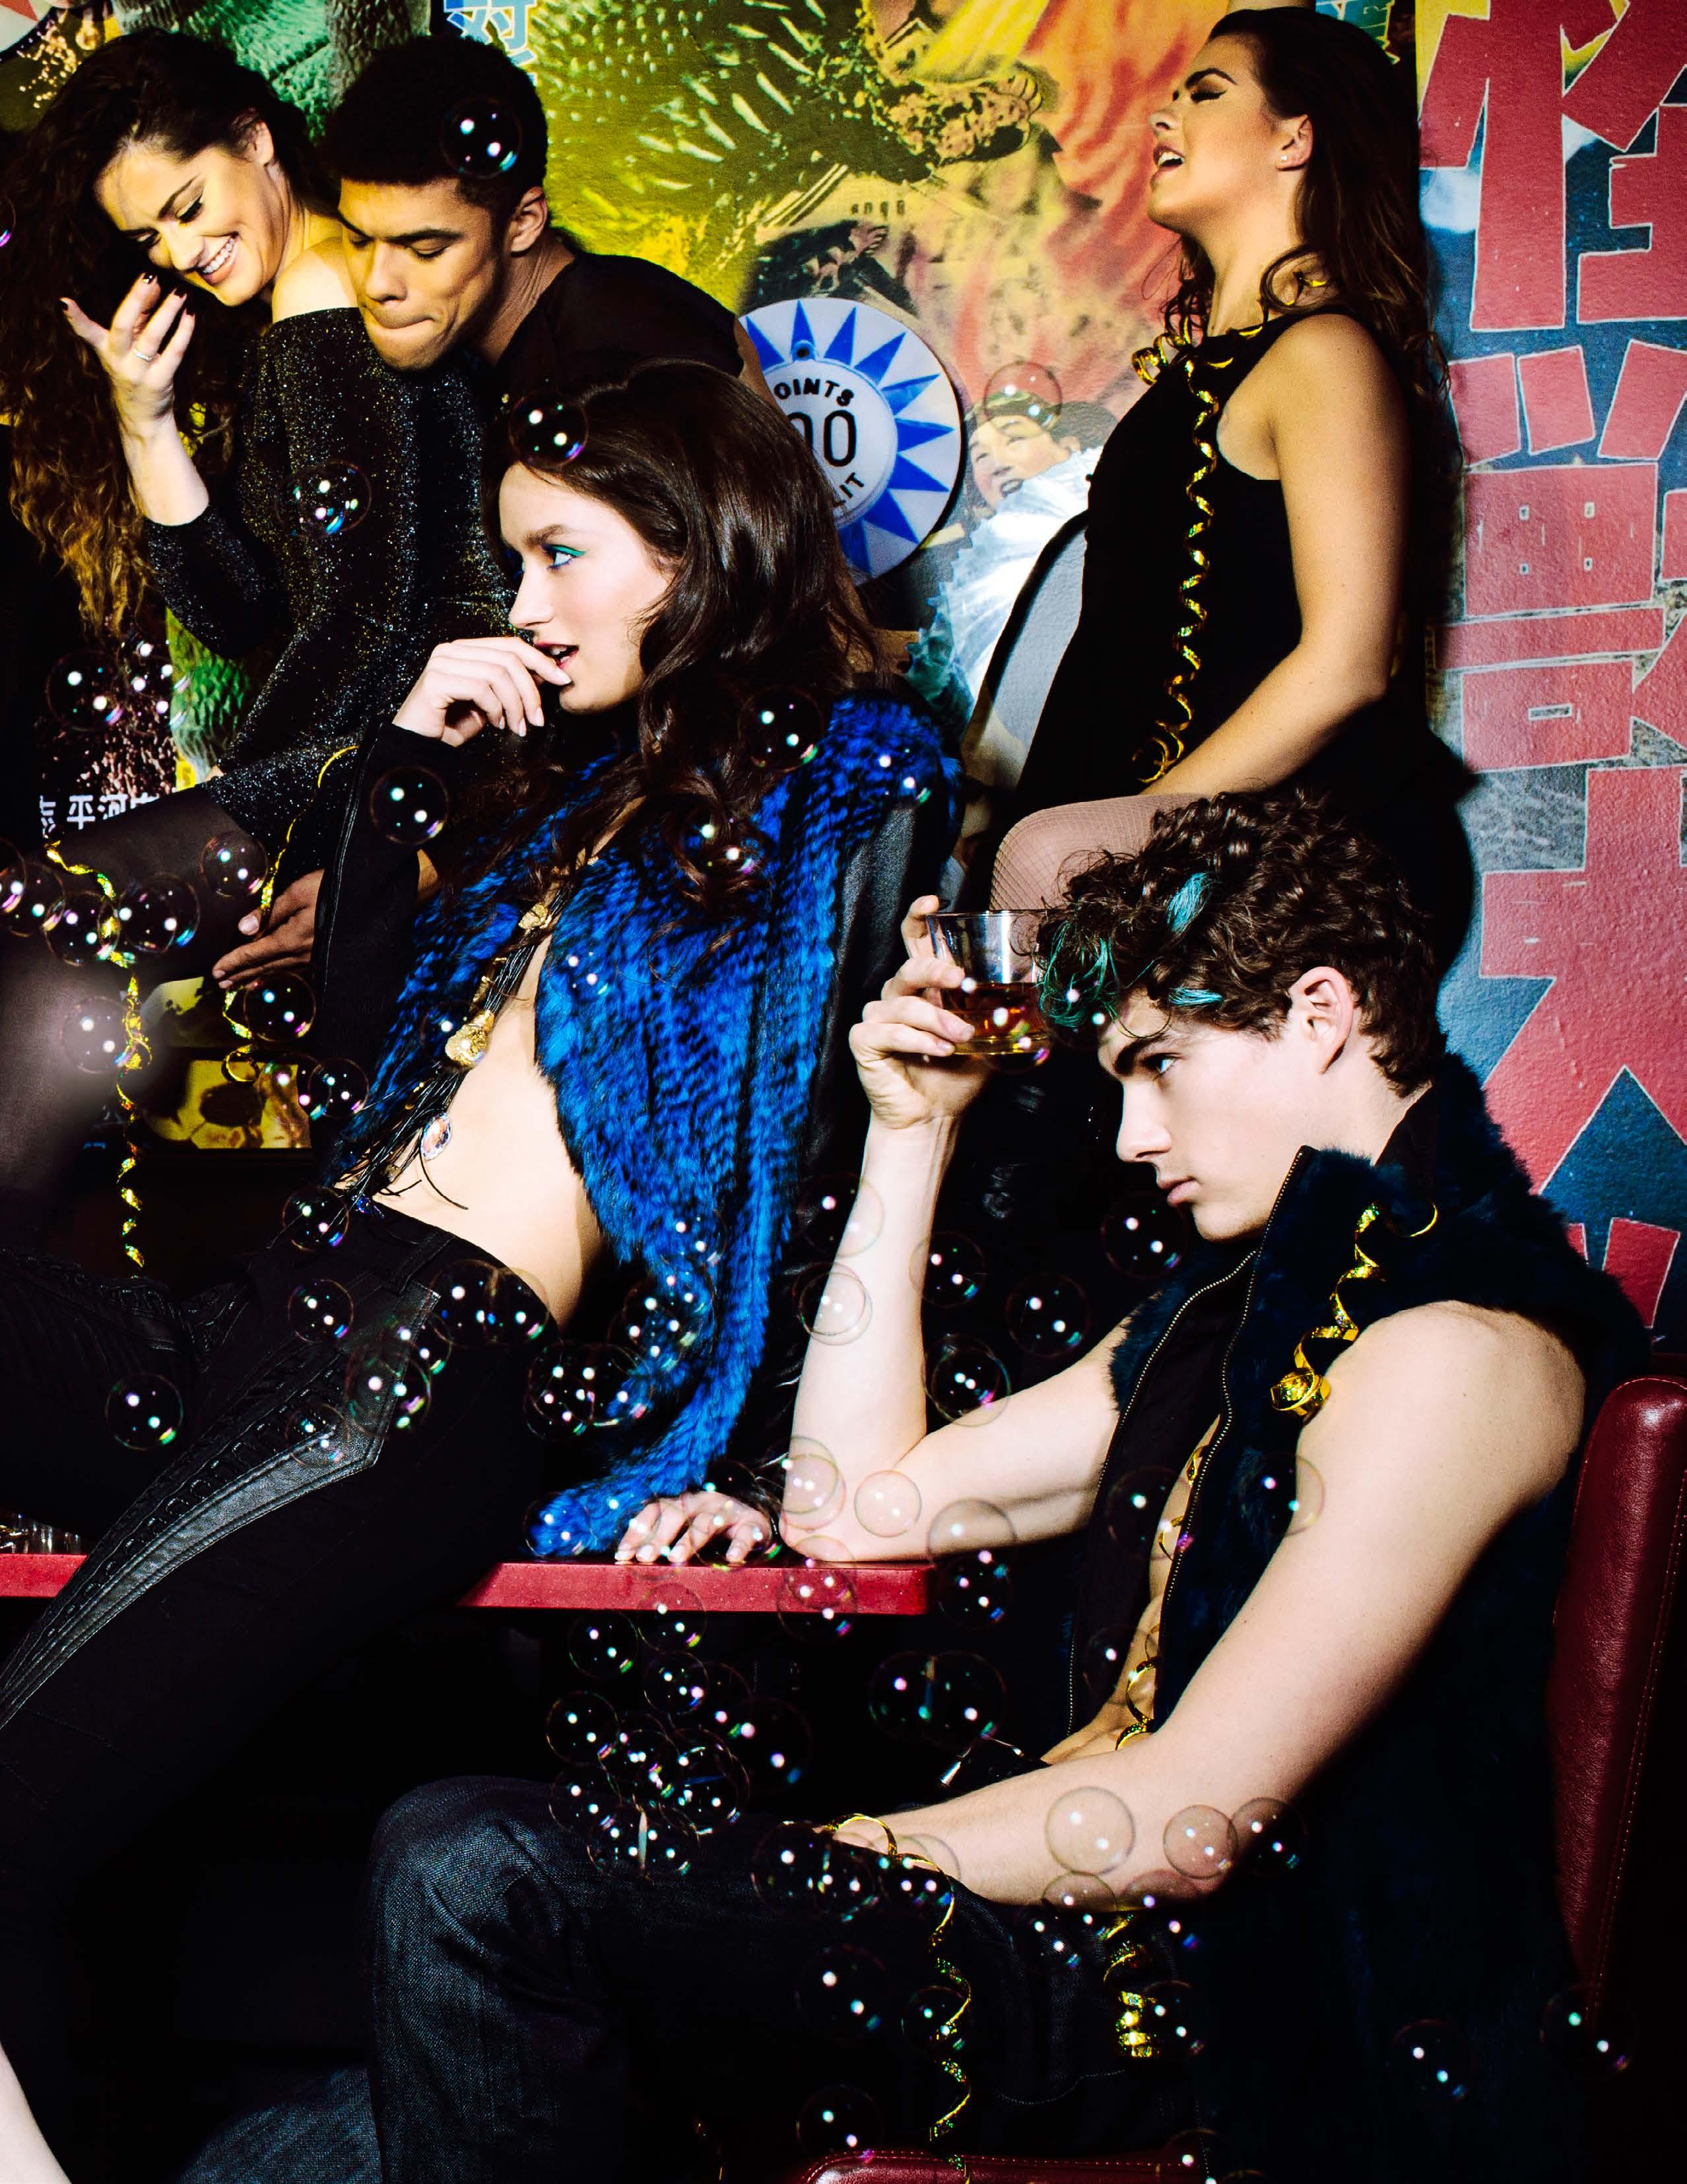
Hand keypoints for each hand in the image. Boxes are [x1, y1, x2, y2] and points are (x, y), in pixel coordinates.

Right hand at [63, 274, 193, 435]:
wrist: (142, 418)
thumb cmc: (136, 371)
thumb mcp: (130, 344)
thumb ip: (140, 314)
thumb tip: (153, 283)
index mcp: (105, 349)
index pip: (86, 331)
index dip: (75, 318)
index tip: (63, 302)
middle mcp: (118, 361)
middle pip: (122, 326)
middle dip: (136, 299)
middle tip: (150, 276)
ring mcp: (138, 373)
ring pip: (152, 337)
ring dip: (167, 311)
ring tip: (180, 292)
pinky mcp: (159, 382)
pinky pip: (173, 354)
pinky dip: (183, 333)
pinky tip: (190, 316)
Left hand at [212, 871, 320, 988]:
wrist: (368, 899)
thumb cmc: (331, 889)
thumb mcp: (297, 893)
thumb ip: (269, 912)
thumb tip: (243, 929)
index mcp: (291, 938)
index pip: (254, 953)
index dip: (233, 962)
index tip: (215, 971)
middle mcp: (301, 954)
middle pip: (263, 967)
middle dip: (240, 975)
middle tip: (220, 983)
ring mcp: (313, 958)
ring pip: (277, 971)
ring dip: (255, 977)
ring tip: (238, 984)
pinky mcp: (322, 956)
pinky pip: (293, 970)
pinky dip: (275, 974)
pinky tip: (269, 976)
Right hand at [393, 636, 568, 744]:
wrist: (420, 748)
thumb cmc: (453, 726)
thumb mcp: (492, 703)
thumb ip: (512, 685)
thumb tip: (546, 673)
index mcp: (465, 649)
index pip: (510, 644)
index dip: (540, 660)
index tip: (562, 680)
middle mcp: (451, 649)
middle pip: (508, 657)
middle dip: (530, 690)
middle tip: (537, 719)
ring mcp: (442, 662)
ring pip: (498, 674)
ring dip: (515, 705)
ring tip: (517, 727)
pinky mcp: (435, 680)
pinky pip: (481, 688)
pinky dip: (495, 709)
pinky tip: (495, 724)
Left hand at [614, 1491, 772, 1565]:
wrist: (757, 1520)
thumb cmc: (715, 1531)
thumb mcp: (687, 1531)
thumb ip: (664, 1542)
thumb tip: (630, 1561)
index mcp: (682, 1503)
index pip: (655, 1510)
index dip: (637, 1530)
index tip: (622, 1554)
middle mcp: (702, 1502)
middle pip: (677, 1514)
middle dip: (658, 1537)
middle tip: (644, 1557)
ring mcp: (727, 1511)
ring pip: (706, 1522)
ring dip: (690, 1540)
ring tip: (677, 1558)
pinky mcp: (752, 1523)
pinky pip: (745, 1534)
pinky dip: (738, 1546)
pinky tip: (731, 1559)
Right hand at [848, 896, 991, 1129]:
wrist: (934, 1117)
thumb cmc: (957, 1076)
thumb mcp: (988, 1038)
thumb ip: (1000, 1010)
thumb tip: (1031, 984)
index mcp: (924, 988)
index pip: (914, 943)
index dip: (917, 918)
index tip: (932, 902)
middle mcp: (898, 997)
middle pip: (909, 968)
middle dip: (935, 970)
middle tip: (961, 983)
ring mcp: (878, 1018)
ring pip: (902, 1004)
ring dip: (936, 1020)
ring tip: (960, 1040)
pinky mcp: (865, 1042)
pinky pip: (887, 1031)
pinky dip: (915, 1041)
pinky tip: (937, 1053)